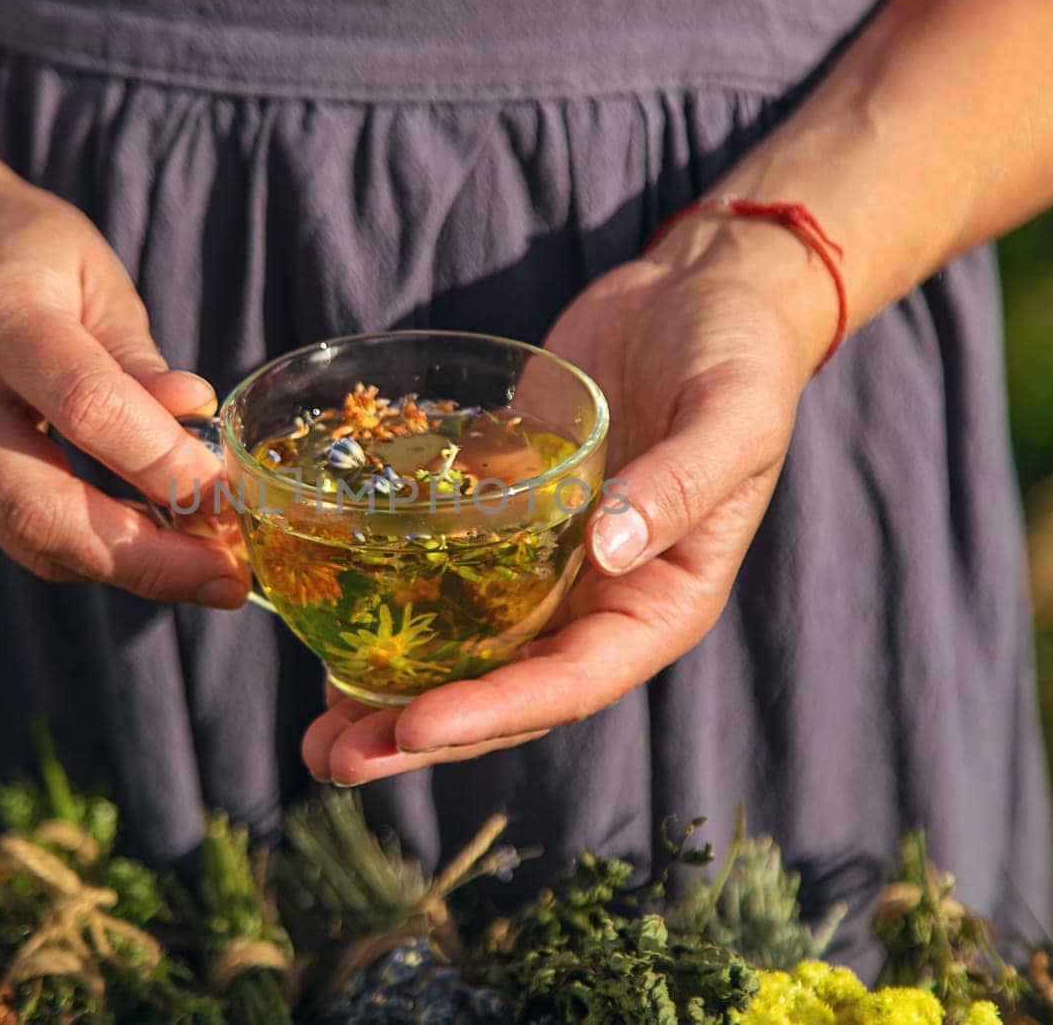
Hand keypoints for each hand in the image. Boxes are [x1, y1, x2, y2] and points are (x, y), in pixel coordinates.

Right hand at [0, 179, 250, 606]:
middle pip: (40, 508)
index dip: (165, 464)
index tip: (231, 497)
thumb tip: (195, 417)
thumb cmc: (25, 254)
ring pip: (28, 538)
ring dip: (127, 566)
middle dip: (146, 560)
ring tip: (205, 569)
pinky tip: (150, 544)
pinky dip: (91, 548)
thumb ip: (138, 358)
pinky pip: (17, 532)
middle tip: (227, 582)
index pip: (87, 407)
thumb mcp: (96, 277)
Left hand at [302, 219, 837, 783]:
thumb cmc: (739, 355)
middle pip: (503, 690)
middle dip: (420, 732)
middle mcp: (598, 603)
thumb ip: (679, 485)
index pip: (571, 683)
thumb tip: (609, 552)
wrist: (702, 293)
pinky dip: (389, 608)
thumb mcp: (731, 416)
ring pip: (464, 650)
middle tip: (334, 758)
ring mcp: (546, 566)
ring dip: (390, 693)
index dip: (492, 713)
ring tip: (313, 730)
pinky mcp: (505, 519)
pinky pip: (444, 578)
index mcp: (660, 603)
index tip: (413, 728)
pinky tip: (326, 628)